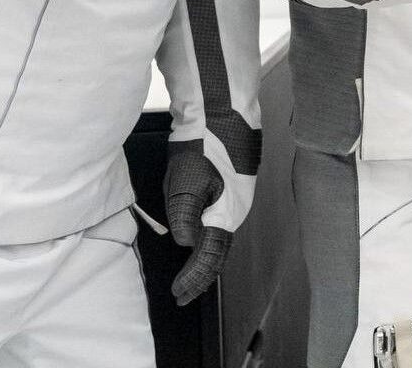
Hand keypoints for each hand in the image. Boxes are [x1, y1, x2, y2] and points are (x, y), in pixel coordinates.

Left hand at [163, 144, 236, 304]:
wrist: (224, 116)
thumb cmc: (206, 146)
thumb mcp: (186, 182)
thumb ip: (185, 216)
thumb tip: (186, 243)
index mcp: (225, 215)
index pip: (208, 258)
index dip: (193, 278)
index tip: (178, 294)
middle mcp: (234, 213)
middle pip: (218, 254)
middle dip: (200, 277)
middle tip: (183, 295)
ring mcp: (233, 202)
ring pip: (220, 241)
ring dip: (204, 262)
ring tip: (191, 278)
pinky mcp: (229, 191)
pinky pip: (219, 227)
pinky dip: (208, 244)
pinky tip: (199, 244)